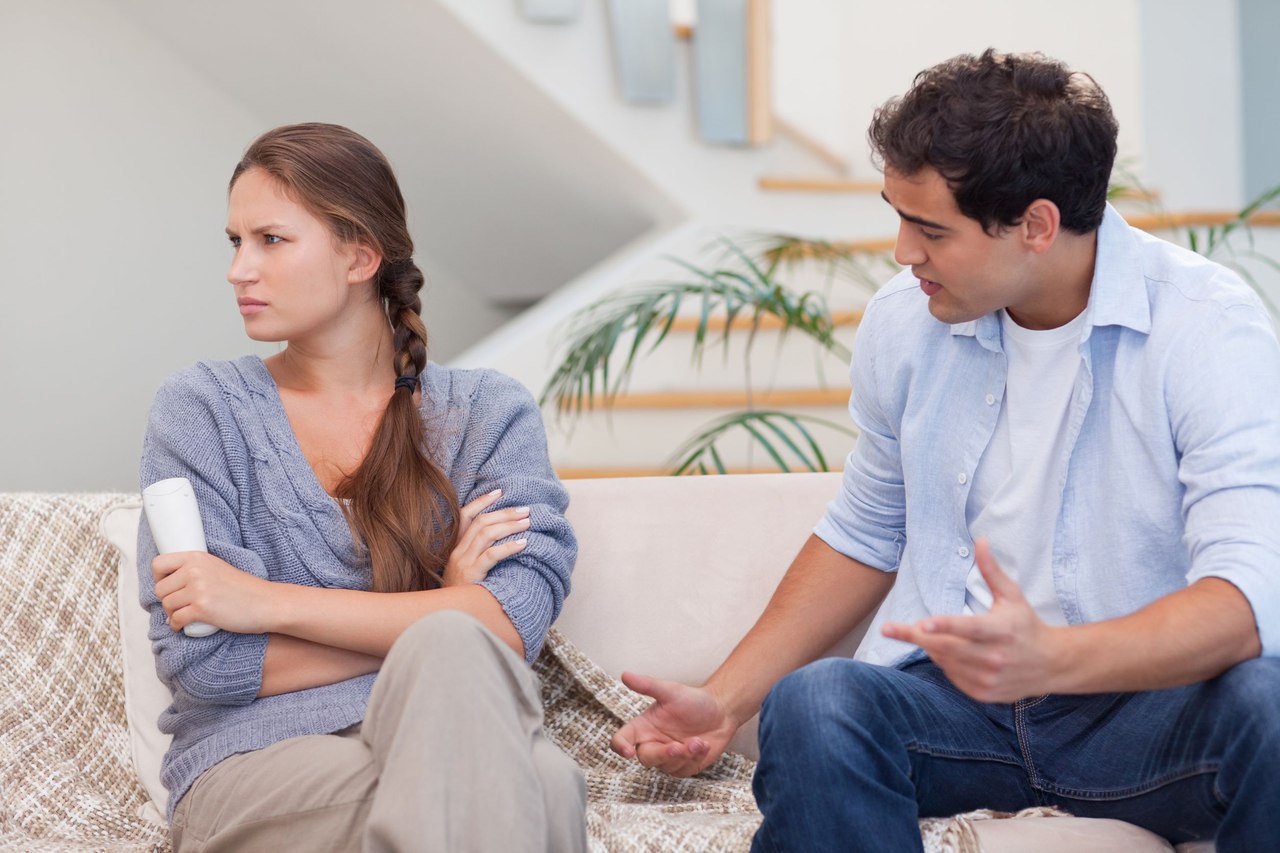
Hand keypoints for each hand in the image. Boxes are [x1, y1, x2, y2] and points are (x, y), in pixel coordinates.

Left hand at [152, 551, 275, 633]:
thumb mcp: (217, 567)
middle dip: (167, 600)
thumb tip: (168, 583)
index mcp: (197, 557)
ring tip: (185, 615)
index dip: (159, 578)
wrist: (266, 603)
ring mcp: (198, 589)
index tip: (168, 586)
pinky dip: (177, 626)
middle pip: (160, 589)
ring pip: (166, 605)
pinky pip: (175, 620)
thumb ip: (195, 569)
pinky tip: (184, 626)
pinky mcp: (202, 609)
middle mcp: (195, 570)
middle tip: (181, 606)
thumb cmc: (244, 589)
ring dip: (173, 614)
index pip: (158, 564)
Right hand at [442, 488, 530, 586]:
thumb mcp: (466, 570)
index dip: (482, 501)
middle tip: (525, 510)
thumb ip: (478, 554)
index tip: (500, 491)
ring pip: (486, 534)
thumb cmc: (462, 593)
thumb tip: (504, 539)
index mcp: (455, 547)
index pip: (465, 515)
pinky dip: (508, 546)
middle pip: (481, 522)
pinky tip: (523, 543)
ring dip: (509, 525)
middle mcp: (457, 551)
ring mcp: (463, 562)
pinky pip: (491, 555)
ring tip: (527, 522)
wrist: (448, 616)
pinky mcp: (471, 574)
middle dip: (504, 513)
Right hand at [610, 672, 738, 776]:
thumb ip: (647, 685)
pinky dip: (695, 758)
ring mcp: (668, 757)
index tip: (628, 752)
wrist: (721, 712)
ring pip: (667, 766)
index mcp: (644, 726)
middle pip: (646, 758)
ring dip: (685, 754)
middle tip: (677, 747)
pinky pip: (684, 770)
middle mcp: (653, 743)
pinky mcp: (684, 766)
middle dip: (662, 754)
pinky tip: (704, 745)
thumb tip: (625, 675)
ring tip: (698, 741)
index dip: (620, 746)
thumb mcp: (670, 691)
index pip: (623, 739)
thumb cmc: (693, 700)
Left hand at [881, 539, 1064, 701]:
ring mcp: (989, 678)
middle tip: (889, 628)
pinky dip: (943, 663)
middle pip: (946, 647)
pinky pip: (951, 676)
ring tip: (929, 633)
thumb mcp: (1012, 596)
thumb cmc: (1026, 624)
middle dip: (915, 636)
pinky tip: (948, 652)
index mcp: (1002, 630)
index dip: (944, 626)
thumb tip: (980, 540)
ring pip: (945, 662)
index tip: (921, 623)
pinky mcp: (984, 693)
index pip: (968, 628)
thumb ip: (991, 571)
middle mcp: (995, 657)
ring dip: (930, 647)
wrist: (1051, 664)